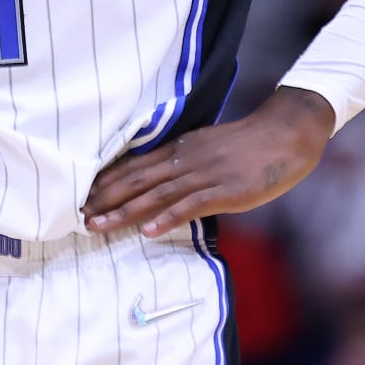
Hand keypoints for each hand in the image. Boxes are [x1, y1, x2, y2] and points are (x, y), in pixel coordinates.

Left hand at [81, 86, 333, 237]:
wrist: (285, 134)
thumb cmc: (250, 144)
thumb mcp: (208, 146)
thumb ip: (184, 161)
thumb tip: (161, 180)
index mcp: (180, 149)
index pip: (134, 165)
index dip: (107, 181)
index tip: (83, 194)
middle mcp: (185, 160)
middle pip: (137, 179)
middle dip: (105, 197)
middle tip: (78, 214)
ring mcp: (205, 175)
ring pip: (156, 193)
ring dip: (124, 211)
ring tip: (98, 224)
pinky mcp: (225, 191)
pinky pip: (191, 205)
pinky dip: (167, 217)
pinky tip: (147, 230)